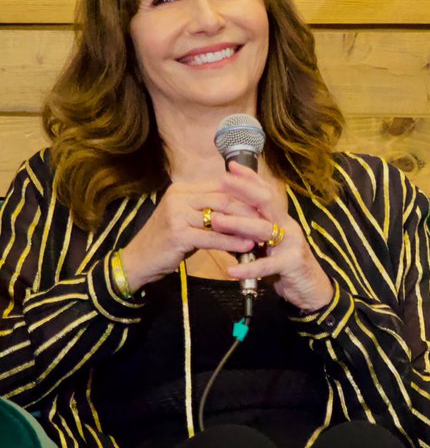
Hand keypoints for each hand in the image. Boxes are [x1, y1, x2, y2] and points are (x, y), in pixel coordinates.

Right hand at [121, 180, 258, 291]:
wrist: (139, 260)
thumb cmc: (168, 241)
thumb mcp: (190, 220)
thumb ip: (211, 211)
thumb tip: (245, 208)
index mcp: (183, 189)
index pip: (222, 186)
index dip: (246, 195)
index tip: (267, 205)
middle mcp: (179, 196)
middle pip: (224, 199)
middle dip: (250, 210)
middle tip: (271, 219)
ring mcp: (176, 214)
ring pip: (221, 217)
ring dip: (246, 226)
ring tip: (266, 233)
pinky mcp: (177, 234)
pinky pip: (212, 237)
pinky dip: (232, 242)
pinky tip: (247, 247)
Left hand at [219, 162, 334, 312]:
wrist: (312, 289)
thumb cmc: (286, 265)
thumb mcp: (267, 244)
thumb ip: (250, 232)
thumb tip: (222, 219)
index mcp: (281, 220)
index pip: (266, 193)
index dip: (250, 179)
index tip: (231, 165)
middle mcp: (288, 227)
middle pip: (266, 202)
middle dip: (244, 190)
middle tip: (222, 181)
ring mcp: (292, 244)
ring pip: (264, 229)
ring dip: (239, 224)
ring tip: (216, 221)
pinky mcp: (292, 265)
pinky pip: (267, 265)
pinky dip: (248, 268)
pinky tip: (230, 270)